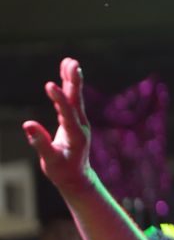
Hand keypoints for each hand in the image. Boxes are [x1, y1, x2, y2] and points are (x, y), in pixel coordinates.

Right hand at [21, 58, 92, 191]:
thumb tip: (28, 125)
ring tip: (70, 62)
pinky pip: (73, 100)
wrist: (77, 177)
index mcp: (75, 135)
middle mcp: (80, 125)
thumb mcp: (50, 161)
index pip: (67, 114)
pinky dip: (70, 86)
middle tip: (72, 64)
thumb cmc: (62, 172)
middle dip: (73, 82)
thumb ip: (41, 143)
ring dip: (72, 79)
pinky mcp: (76, 120)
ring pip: (76, 97)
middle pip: (76, 100)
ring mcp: (79, 122)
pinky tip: (67, 72)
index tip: (50, 85)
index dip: (59, 100)